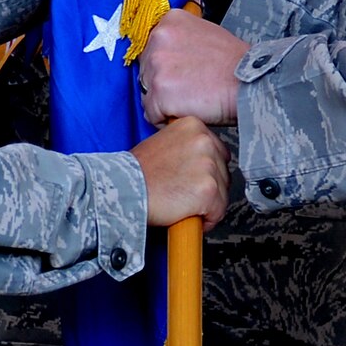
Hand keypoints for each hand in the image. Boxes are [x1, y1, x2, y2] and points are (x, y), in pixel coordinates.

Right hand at [132, 115, 228, 229]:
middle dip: (208, 187)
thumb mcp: (162, 143)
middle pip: (223, 172)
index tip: (192, 180)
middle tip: (184, 193)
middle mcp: (204, 141)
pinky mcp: (208, 189)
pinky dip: (206, 219)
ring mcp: (208, 165)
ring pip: (222, 193)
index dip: (205, 171)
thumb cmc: (137, 172)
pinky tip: (186, 214)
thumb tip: (202, 162)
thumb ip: (186, 147)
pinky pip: (218, 211)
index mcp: (193, 125)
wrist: (122, 189)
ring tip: (182, 203)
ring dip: (207, 204)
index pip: (217, 152)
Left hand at [139, 11, 244, 127]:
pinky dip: (166, 119)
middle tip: (189, 89)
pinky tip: (187, 112)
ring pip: (147, 93)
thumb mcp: (205, 33)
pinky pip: (151, 114)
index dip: (165, 65)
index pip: (151, 48)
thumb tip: (168, 54)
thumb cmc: (234, 62)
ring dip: (163, 102)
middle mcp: (158, 38)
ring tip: (190, 101)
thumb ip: (181, 39)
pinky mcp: (159, 92)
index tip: (181, 73)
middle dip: (162, 83)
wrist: (250, 82)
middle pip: (145, 70)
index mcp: (169, 21)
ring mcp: (157, 65)